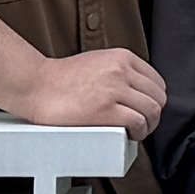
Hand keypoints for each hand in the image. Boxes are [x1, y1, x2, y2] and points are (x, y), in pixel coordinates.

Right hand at [16, 47, 166, 138]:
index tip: (145, 110)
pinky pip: (138, 123)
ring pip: (151, 111)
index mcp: (122, 57)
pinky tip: (128, 135)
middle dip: (153, 115)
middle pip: (158, 97)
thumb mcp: (98, 62)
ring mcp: (114, 89)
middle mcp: (121, 70)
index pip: (157, 82)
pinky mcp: (106, 110)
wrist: (36, 86)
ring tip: (134, 132)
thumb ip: (119, 71)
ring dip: (147, 126)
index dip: (153, 100)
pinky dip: (138, 133)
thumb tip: (137, 92)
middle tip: (141, 124)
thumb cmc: (61, 79)